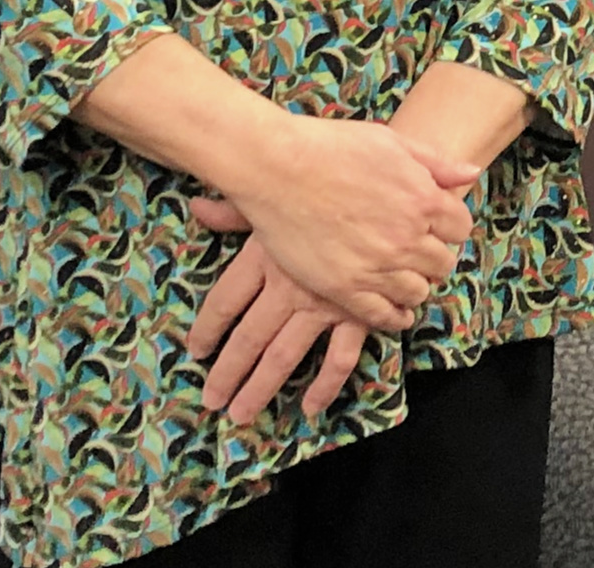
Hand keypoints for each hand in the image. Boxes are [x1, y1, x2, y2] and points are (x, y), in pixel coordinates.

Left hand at [186, 197, 372, 424]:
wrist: (397, 179)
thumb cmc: (336, 177)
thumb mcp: (281, 190)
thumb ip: (237, 209)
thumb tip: (198, 209)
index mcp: (265, 254)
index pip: (224, 301)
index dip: (207, 329)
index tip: (195, 350)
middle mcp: (290, 286)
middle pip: (248, 338)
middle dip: (227, 373)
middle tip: (210, 401)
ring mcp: (325, 304)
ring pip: (284, 356)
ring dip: (261, 387)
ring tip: (242, 415)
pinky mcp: (360, 313)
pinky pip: (340, 357)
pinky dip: (326, 384)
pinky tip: (310, 406)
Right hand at [230, 116, 480, 330]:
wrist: (277, 166)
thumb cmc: (332, 146)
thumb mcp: (391, 141)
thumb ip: (436, 162)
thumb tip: (472, 172)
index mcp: (423, 199)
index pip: (461, 228)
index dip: (449, 227)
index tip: (435, 228)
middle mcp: (407, 238)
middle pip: (443, 263)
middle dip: (434, 257)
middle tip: (417, 253)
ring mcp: (377, 267)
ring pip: (418, 292)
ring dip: (415, 285)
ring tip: (403, 278)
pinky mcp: (345, 288)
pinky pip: (384, 316)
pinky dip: (395, 316)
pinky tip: (395, 311)